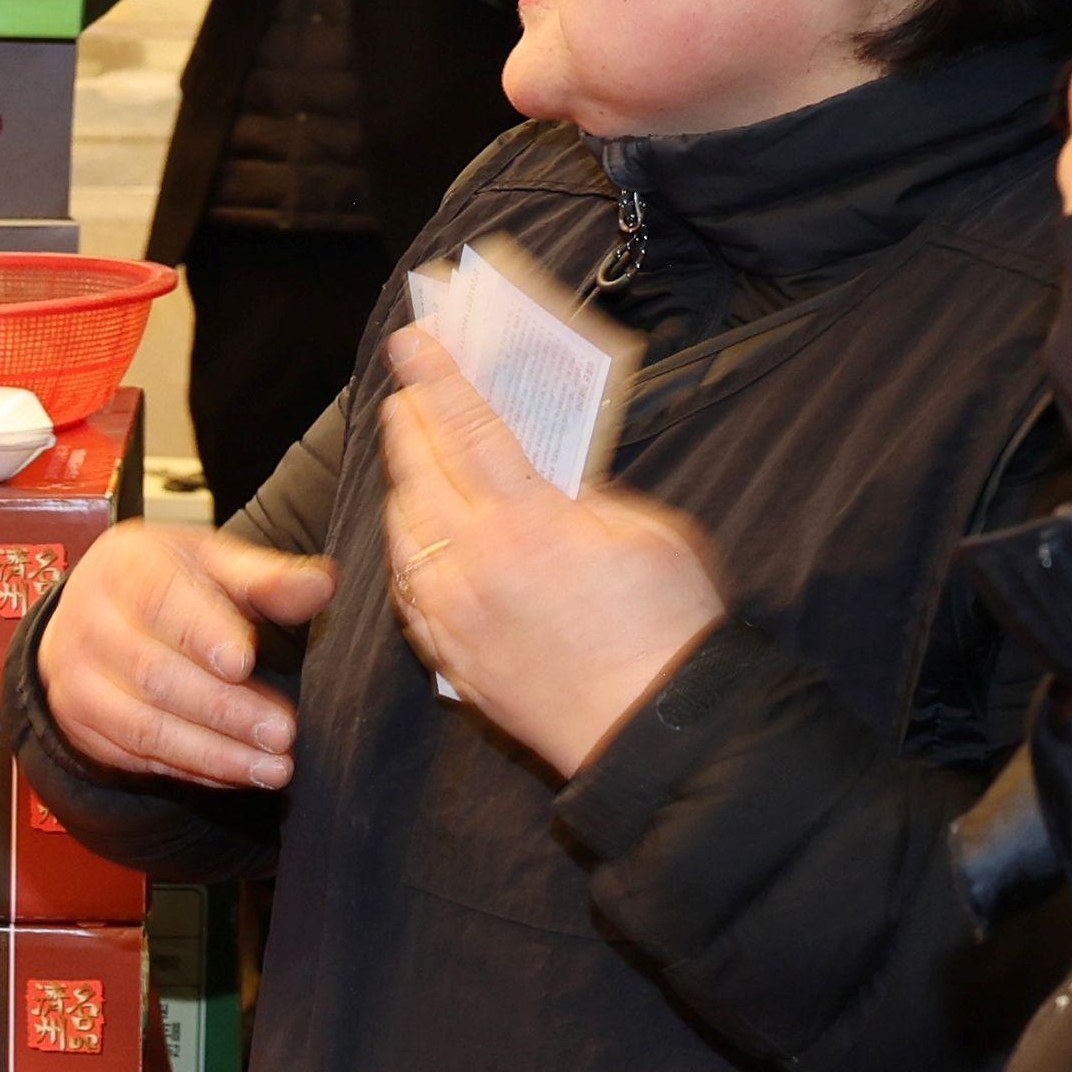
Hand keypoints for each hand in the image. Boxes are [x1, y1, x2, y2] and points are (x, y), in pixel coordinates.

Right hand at [38, 520, 339, 791]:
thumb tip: (322, 587)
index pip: (158, 601)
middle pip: (153, 675)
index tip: (245, 662)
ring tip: (273, 768)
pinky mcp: (80, 725)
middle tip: (283, 732)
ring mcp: (75, 680)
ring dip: (213, 753)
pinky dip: (193, 770)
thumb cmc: (168, 583)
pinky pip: (135, 757)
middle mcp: (87, 624)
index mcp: (122, 568)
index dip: (202, 634)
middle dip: (223, 709)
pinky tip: (239, 774)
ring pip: (143, 727)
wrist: (94, 612)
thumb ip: (266, 577)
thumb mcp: (213, 563)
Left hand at [377, 325, 722, 772]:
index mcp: (525, 522)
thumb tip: (544, 473)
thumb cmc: (668, 629)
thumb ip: (584, 494)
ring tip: (413, 453)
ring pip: (403, 528)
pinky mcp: (443, 651)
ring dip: (404, 483)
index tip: (412, 342)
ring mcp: (448, 611)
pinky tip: (419, 533)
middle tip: (407, 389)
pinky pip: (405, 585)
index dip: (438, 378)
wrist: (651, 729)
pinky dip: (408, 547)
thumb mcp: (646, 533)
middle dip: (410, 423)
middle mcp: (470, 564)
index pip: (467, 428)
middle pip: (419, 471)